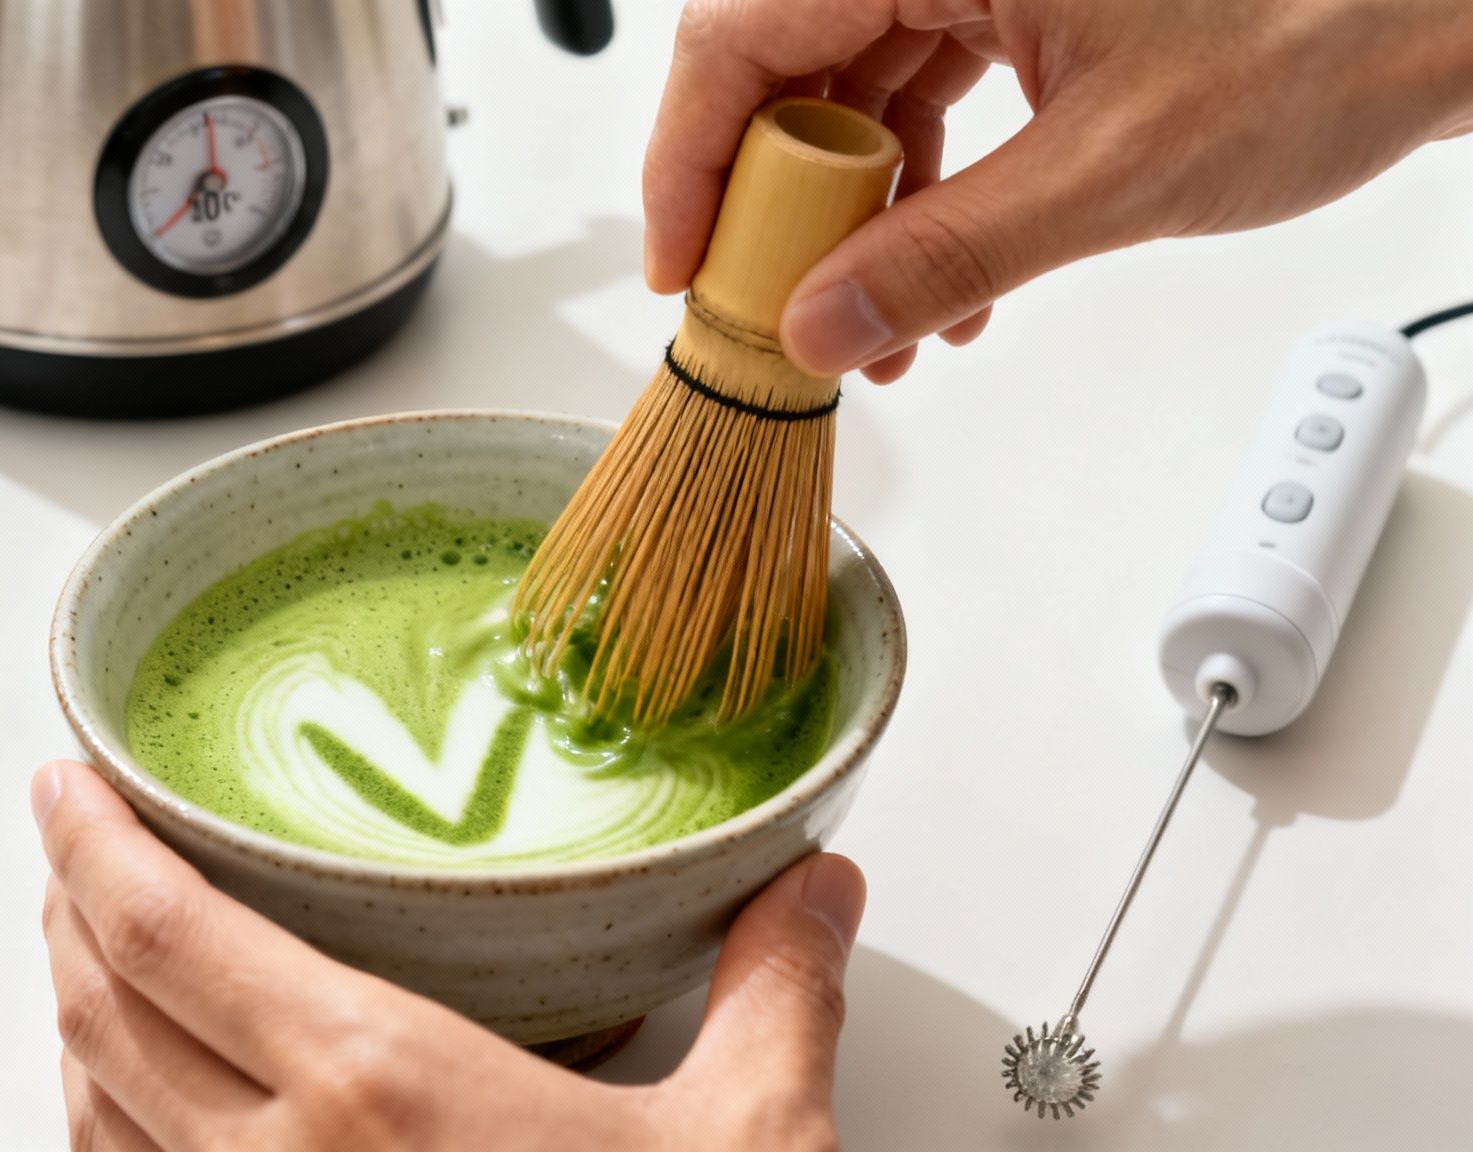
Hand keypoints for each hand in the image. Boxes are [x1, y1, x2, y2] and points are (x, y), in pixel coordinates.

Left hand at [31, 759, 867, 1150]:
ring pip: (92, 1106)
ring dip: (74, 1011)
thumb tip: (815, 888)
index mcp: (377, 1086)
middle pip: (99, 1005)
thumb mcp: (746, 1144)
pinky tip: (136, 1099)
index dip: (89, 843)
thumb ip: (773, 993)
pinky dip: (104, 1123)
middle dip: (64, 906)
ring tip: (92, 945)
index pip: (166, 933)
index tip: (65, 780)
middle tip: (75, 838)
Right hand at [644, 0, 1472, 382]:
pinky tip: (944, 285)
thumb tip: (822, 323)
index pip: (739, 32)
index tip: (684, 267)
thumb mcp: (1113, 172)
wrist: (1433, 19)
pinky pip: (917, 92)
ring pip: (846, 87)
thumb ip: (949, 254)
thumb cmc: (1323, 32)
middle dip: (777, 207)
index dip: (689, 159)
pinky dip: (916, 192)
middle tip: (776, 308)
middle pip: (779, 62)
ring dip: (850, 219)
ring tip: (878, 327)